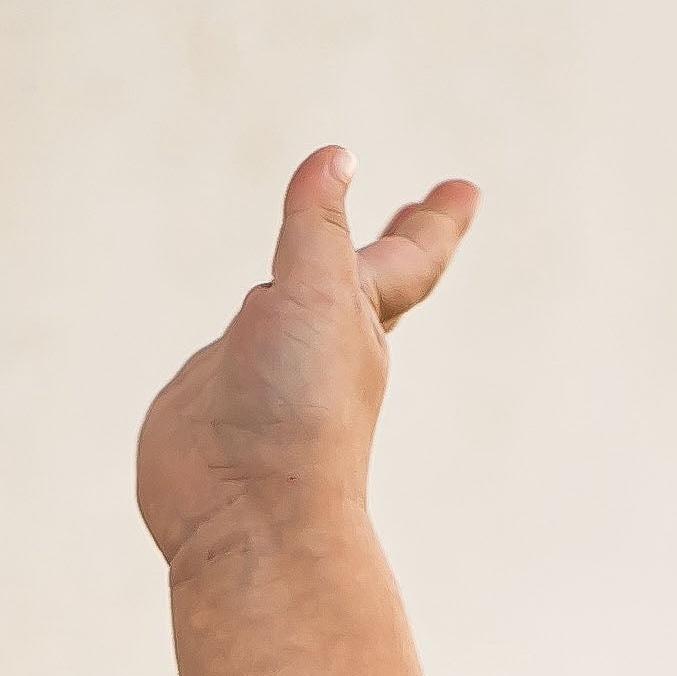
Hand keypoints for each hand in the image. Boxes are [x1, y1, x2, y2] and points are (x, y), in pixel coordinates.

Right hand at [137, 145, 477, 568]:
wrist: (245, 515)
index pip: (407, 258)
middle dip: (394, 242)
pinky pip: (228, 353)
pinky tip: (238, 338)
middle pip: (360, 278)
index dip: (434, 222)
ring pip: (291, 313)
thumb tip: (335, 160)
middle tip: (423, 211)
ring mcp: (263, 374)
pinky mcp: (211, 400)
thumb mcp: (316, 295)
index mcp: (357, 323)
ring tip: (308, 265)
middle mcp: (316, 345)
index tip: (465, 191)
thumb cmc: (299, 414)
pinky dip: (237, 334)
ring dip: (306, 287)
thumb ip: (318, 227)